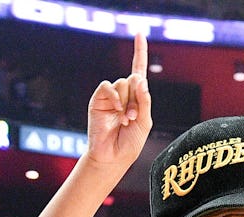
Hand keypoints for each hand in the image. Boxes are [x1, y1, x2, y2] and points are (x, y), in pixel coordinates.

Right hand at [85, 32, 151, 167]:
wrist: (113, 156)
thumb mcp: (145, 122)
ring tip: (126, 121)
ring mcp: (111, 97)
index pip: (138, 71)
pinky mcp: (99, 100)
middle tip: (133, 119)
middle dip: (137, 99)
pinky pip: (108, 86)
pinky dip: (114, 97)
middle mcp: (124, 95)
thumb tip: (139, 78)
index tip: (139, 34)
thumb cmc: (130, 143)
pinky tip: (117, 111)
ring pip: (122, 84)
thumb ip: (144, 100)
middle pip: (133, 80)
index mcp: (137, 99)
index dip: (139, 53)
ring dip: (127, 103)